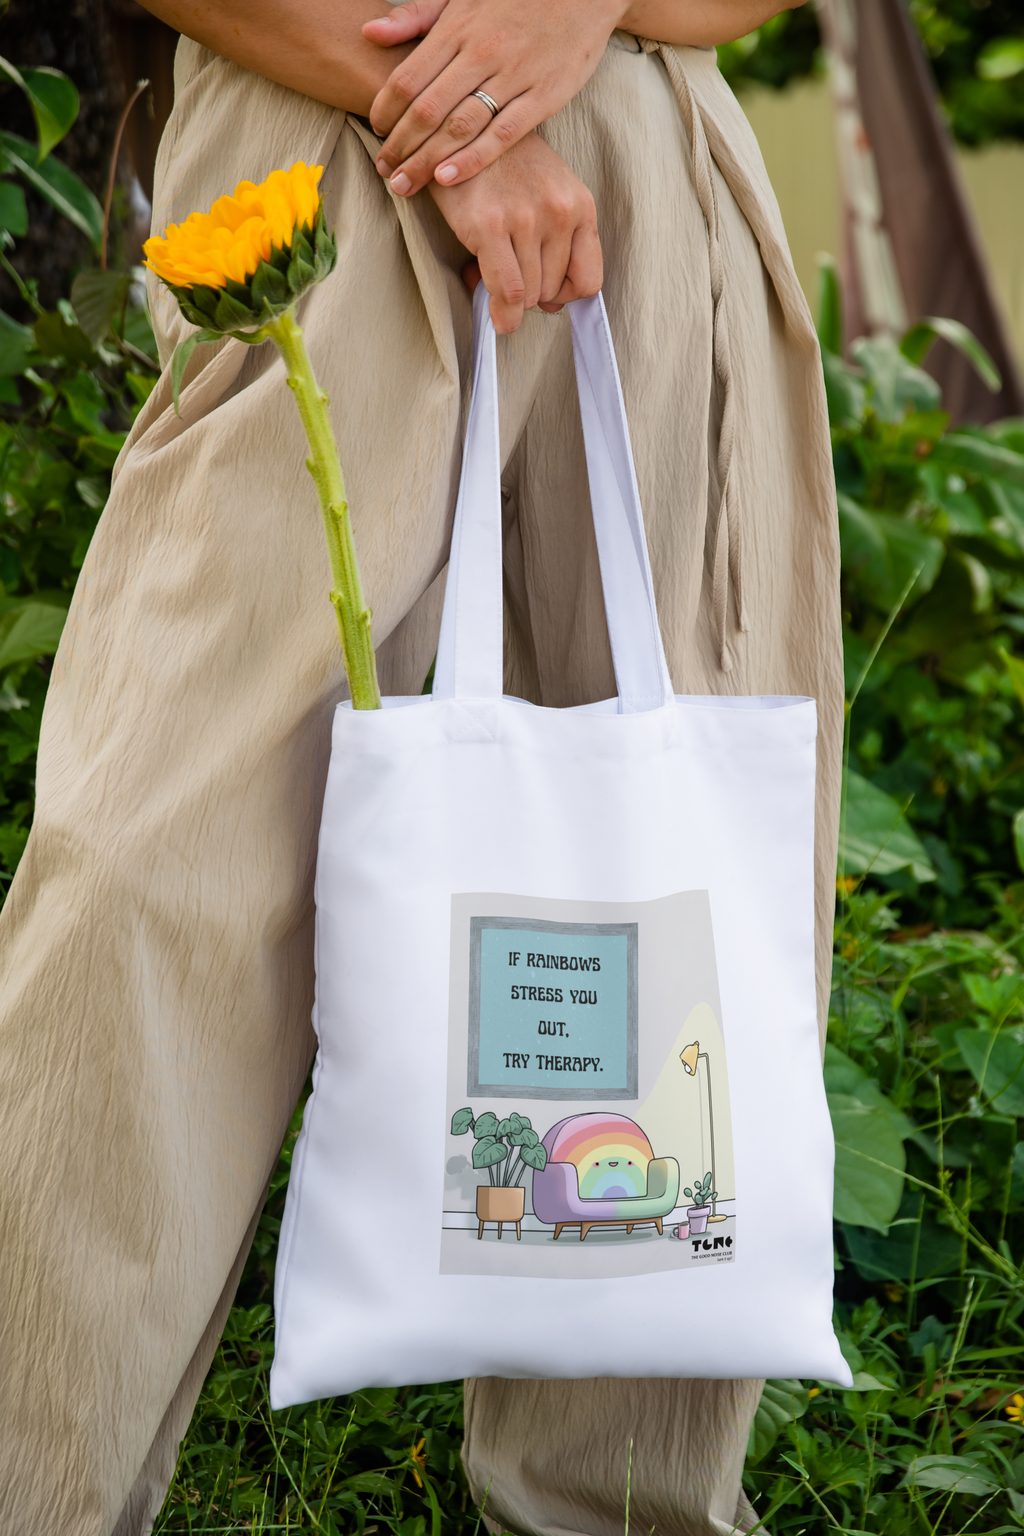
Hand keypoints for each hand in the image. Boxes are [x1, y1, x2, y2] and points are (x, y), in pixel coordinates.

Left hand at [363, 0, 625, 196]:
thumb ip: (417, 15)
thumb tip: (370, 33)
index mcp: (458, 27)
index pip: (408, 77)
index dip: (385, 110)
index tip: (376, 131)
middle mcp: (482, 53)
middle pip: (428, 110)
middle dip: (400, 146)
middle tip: (384, 170)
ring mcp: (514, 76)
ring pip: (459, 127)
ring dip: (426, 161)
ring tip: (405, 184)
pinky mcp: (544, 96)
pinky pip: (502, 135)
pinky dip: (472, 159)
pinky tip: (447, 179)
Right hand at [427, 130, 601, 332]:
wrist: (461, 128)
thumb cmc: (504, 167)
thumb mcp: (547, 194)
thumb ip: (558, 244)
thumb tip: (552, 306)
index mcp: (579, 204)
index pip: (589, 280)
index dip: (565, 294)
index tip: (545, 289)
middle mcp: (559, 211)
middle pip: (554, 291)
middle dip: (530, 293)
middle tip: (506, 273)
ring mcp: (526, 218)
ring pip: (530, 296)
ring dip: (509, 298)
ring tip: (490, 270)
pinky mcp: (490, 225)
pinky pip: (508, 291)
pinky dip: (503, 313)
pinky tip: (496, 314)